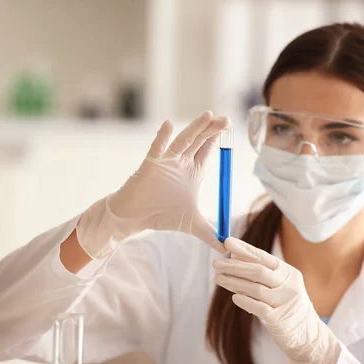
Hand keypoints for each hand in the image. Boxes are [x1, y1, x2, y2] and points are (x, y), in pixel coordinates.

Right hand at [77, 111, 228, 258]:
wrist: (134, 216)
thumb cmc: (160, 215)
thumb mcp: (193, 225)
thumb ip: (210, 235)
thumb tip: (227, 247)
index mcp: (192, 172)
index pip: (207, 151)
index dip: (217, 138)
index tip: (229, 125)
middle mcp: (180, 163)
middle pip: (199, 141)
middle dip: (212, 130)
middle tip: (226, 119)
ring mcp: (166, 162)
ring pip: (183, 142)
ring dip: (195, 129)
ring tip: (209, 116)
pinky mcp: (151, 166)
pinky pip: (157, 150)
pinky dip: (161, 138)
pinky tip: (168, 125)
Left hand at [212, 237, 340, 363]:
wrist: (306, 334)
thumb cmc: (286, 305)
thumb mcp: (279, 285)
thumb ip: (260, 272)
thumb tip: (233, 256)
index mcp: (288, 272)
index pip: (263, 257)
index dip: (245, 249)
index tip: (227, 242)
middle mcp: (289, 285)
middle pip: (258, 271)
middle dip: (234, 266)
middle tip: (216, 263)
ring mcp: (285, 302)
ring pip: (256, 289)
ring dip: (234, 283)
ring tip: (218, 279)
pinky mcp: (280, 319)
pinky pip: (260, 308)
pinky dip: (245, 301)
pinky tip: (234, 298)